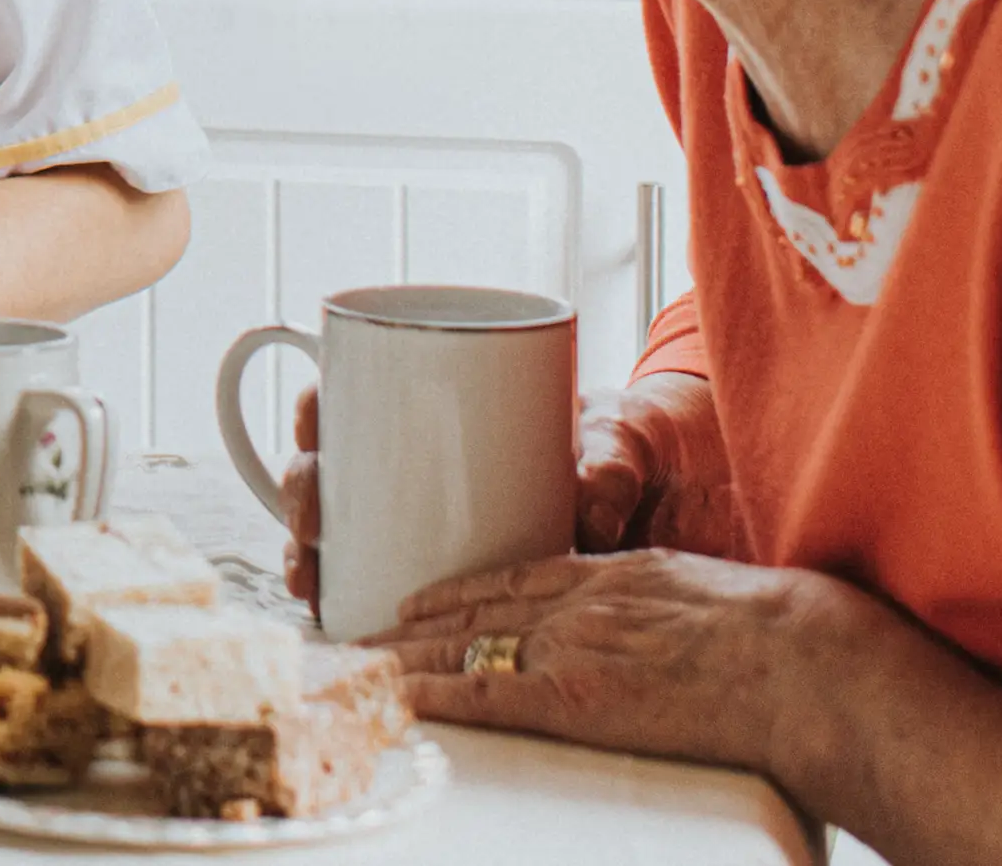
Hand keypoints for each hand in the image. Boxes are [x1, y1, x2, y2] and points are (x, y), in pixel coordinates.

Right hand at [281, 371, 717, 608]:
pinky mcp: (456, 583)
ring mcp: (432, 520)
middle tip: (313, 519)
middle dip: (303, 493)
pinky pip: (382, 584)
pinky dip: (347, 596)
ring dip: (310, 553)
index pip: (361, 390)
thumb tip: (588, 507)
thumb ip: (614, 459)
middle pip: (336, 467)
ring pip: (344, 530)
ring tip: (309, 577)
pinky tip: (331, 611)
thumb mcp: (634, 437)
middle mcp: (428, 463)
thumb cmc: (651, 444)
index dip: (320, 405)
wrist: (698, 498)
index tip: (315, 421)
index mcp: (456, 407)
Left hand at [372, 548, 873, 781]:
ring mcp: (575, 649)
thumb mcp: (709, 597)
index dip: (457, 593)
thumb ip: (664, 605)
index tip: (415, 602)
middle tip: (359, 635)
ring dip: (405, 659)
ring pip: (466, 649)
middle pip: (475, 614)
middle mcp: (582, 605)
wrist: (806, 665)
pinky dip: (434, 695)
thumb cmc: (784, 638)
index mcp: (615, 577)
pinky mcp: (578, 700)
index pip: (514, 580)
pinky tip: (395, 696)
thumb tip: (658, 630)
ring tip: (356, 666)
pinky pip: (487, 696)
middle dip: (412, 627)